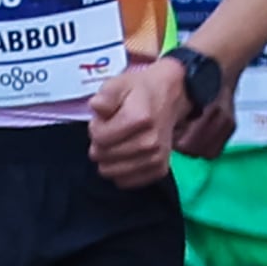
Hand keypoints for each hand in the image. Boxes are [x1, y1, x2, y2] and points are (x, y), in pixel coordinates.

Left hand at [85, 56, 185, 188]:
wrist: (171, 97)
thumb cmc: (140, 91)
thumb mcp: (119, 83)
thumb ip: (106, 95)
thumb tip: (97, 107)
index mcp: (140, 119)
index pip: (99, 138)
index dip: (95, 128)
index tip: (104, 119)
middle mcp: (150, 142)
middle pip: (103, 156)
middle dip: (100, 144)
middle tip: (111, 130)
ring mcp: (156, 158)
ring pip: (111, 172)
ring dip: (108, 158)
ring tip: (119, 141)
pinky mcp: (159, 170)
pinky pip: (125, 182)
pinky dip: (120, 171)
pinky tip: (125, 155)